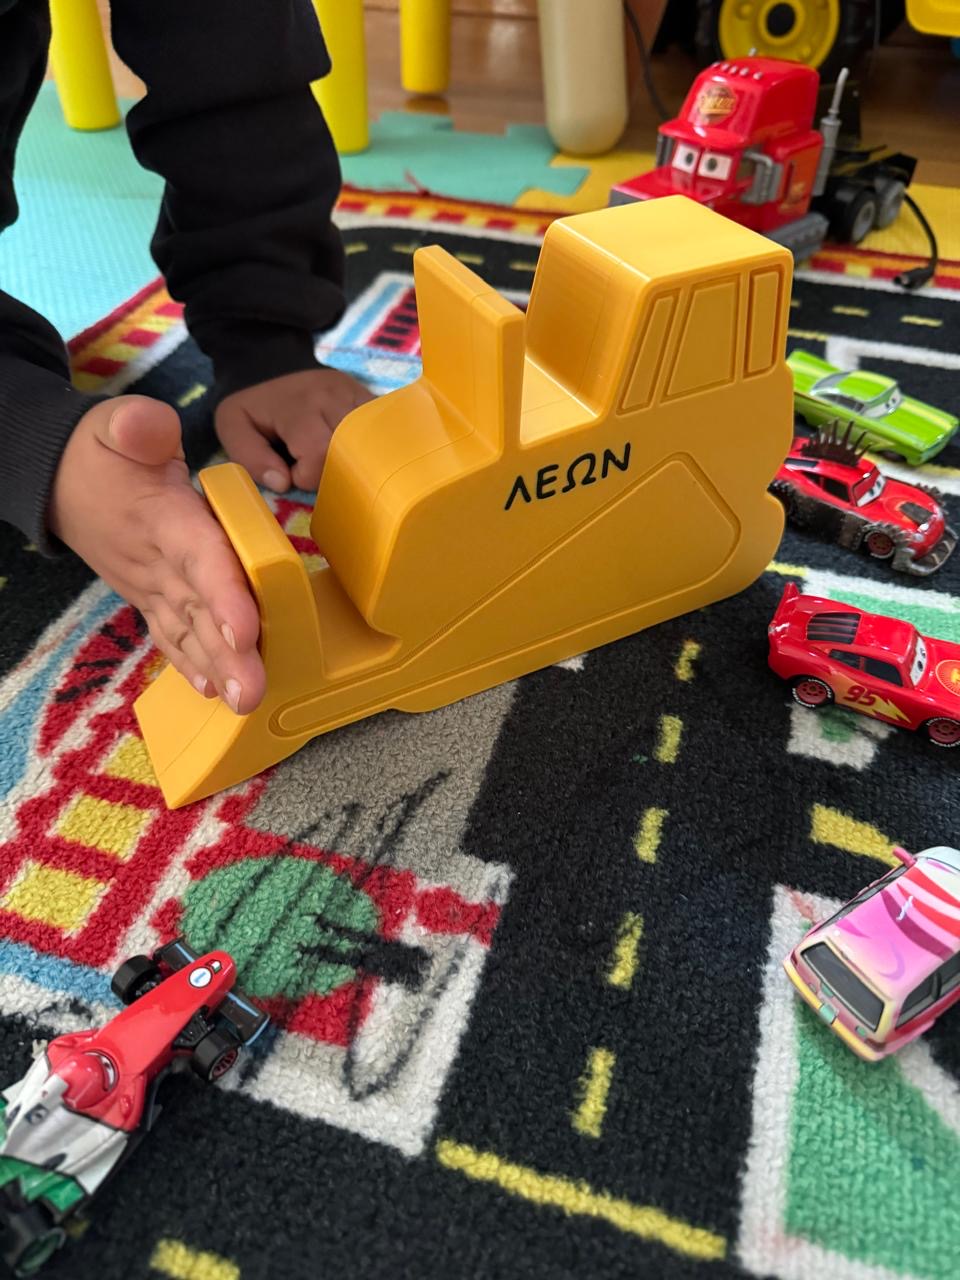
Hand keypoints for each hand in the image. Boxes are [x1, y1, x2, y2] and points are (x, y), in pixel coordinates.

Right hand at [48, 396, 266, 714]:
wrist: (58, 479)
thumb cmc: (103, 451)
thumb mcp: (117, 423)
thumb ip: (138, 427)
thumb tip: (149, 429)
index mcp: (164, 519)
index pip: (199, 559)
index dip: (223, 595)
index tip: (246, 631)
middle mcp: (158, 562)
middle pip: (199, 611)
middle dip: (226, 654)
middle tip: (252, 693)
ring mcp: (151, 585)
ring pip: (187, 632)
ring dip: (215, 669)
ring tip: (243, 703)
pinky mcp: (148, 597)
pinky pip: (170, 634)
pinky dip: (189, 664)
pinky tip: (211, 692)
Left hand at [214, 367, 372, 492]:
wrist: (273, 363)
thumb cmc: (254, 404)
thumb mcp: (232, 427)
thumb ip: (250, 459)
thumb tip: (283, 483)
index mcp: (299, 406)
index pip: (319, 454)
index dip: (306, 476)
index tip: (292, 471)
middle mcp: (334, 397)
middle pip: (349, 452)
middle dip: (332, 473)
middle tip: (315, 469)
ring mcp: (357, 395)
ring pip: (370, 443)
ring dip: (353, 461)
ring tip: (333, 460)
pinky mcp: (371, 399)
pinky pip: (381, 430)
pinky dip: (369, 448)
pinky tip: (353, 450)